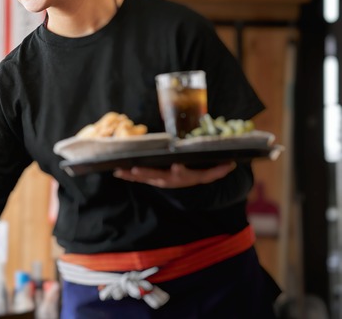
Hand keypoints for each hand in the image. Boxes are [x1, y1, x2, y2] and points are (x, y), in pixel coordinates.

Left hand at [113, 162, 234, 188]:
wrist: (188, 184)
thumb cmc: (198, 173)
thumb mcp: (210, 173)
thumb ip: (219, 170)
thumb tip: (231, 163)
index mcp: (184, 176)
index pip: (182, 173)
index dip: (179, 170)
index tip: (176, 165)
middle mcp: (169, 179)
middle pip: (157, 176)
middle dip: (146, 172)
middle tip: (136, 168)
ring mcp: (158, 180)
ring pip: (144, 178)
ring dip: (131, 175)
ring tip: (119, 170)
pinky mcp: (150, 179)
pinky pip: (137, 178)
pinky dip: (127, 175)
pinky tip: (116, 171)